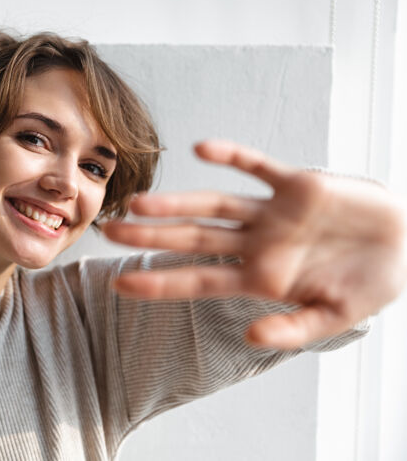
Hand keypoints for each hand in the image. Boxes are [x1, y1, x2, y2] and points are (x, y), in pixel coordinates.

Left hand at [103, 140, 406, 348]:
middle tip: (108, 232)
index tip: (120, 284)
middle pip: (192, 237)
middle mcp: (255, 242)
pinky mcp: (296, 184)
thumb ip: (294, 330)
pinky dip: (234, 157)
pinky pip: (258, 167)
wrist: (405, 245)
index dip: (159, 281)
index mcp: (258, 277)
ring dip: (178, 202)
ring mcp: (271, 212)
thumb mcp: (334, 317)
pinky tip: (204, 150)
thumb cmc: (366, 284)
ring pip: (214, 204)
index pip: (197, 279)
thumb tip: (252, 336)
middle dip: (151, 235)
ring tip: (139, 202)